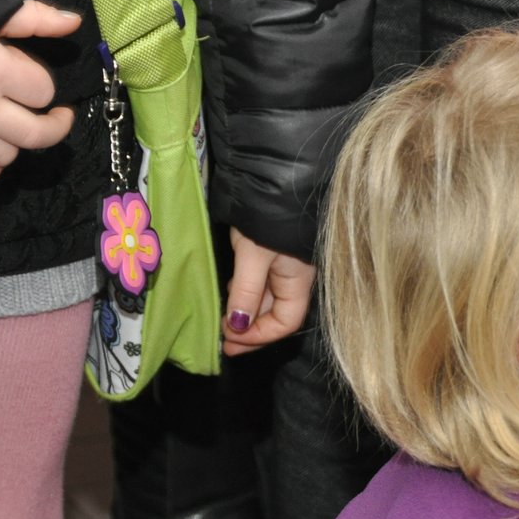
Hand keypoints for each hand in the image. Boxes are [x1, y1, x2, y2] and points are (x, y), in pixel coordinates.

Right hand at [0, 0, 79, 186]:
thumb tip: (73, 23)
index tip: (29, 75)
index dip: (40, 82)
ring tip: (7, 123)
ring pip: (4, 155)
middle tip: (54, 116)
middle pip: (34, 134)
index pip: (43, 92)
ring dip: (13, 142)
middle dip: (51, 125)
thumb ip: (32, 17)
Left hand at [223, 227, 315, 354]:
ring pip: (265, 300)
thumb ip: (246, 292)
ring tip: (221, 322)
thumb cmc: (270, 216)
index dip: (260, 336)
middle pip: (276, 315)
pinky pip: (258, 283)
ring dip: (245, 314)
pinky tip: (227, 295)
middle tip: (222, 342)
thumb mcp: (254, 255)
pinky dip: (243, 295)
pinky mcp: (267, 252)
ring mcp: (281, 264)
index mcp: (298, 281)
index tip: (231, 340)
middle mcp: (293, 277)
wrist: (277, 175)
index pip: (286, 322)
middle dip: (250, 331)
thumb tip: (237, 327)